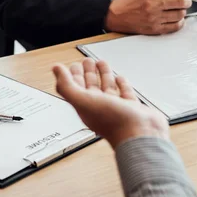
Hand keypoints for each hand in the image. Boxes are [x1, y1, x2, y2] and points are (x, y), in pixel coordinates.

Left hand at [53, 59, 168, 148]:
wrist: (140, 134)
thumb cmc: (113, 122)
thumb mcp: (83, 101)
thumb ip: (67, 86)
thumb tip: (56, 69)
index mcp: (86, 106)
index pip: (76, 88)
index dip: (73, 75)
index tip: (73, 65)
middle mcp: (100, 107)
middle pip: (91, 86)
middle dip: (88, 72)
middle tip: (87, 61)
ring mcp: (116, 108)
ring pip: (106, 88)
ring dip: (103, 74)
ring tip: (101, 63)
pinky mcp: (131, 108)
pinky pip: (124, 93)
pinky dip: (121, 83)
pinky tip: (120, 78)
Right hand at [105, 0, 195, 34]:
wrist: (116, 15)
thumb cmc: (130, 2)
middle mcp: (153, 3)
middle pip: (181, 1)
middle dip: (188, 1)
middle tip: (187, 1)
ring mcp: (154, 17)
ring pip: (179, 14)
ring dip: (183, 12)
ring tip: (179, 10)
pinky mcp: (154, 28)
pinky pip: (174, 26)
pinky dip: (179, 22)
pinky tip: (176, 19)